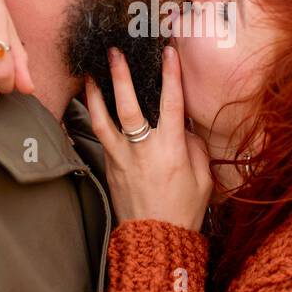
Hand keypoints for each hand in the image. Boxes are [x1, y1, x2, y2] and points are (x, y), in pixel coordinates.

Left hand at [83, 45, 211, 231]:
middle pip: (128, 105)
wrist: (156, 239)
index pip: (172, 103)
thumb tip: (182, 126)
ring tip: (89, 73)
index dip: (171, 75)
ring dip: (95, 94)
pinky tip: (90, 105)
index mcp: (171, 149)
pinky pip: (99, 137)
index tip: (168, 52)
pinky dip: (94, 117)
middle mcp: (143, 150)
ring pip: (102, 120)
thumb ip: (192, 147)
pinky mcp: (109, 168)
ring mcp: (121, 158)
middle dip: (120, 76)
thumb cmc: (183, 209)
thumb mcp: (202, 177)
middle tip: (113, 52)